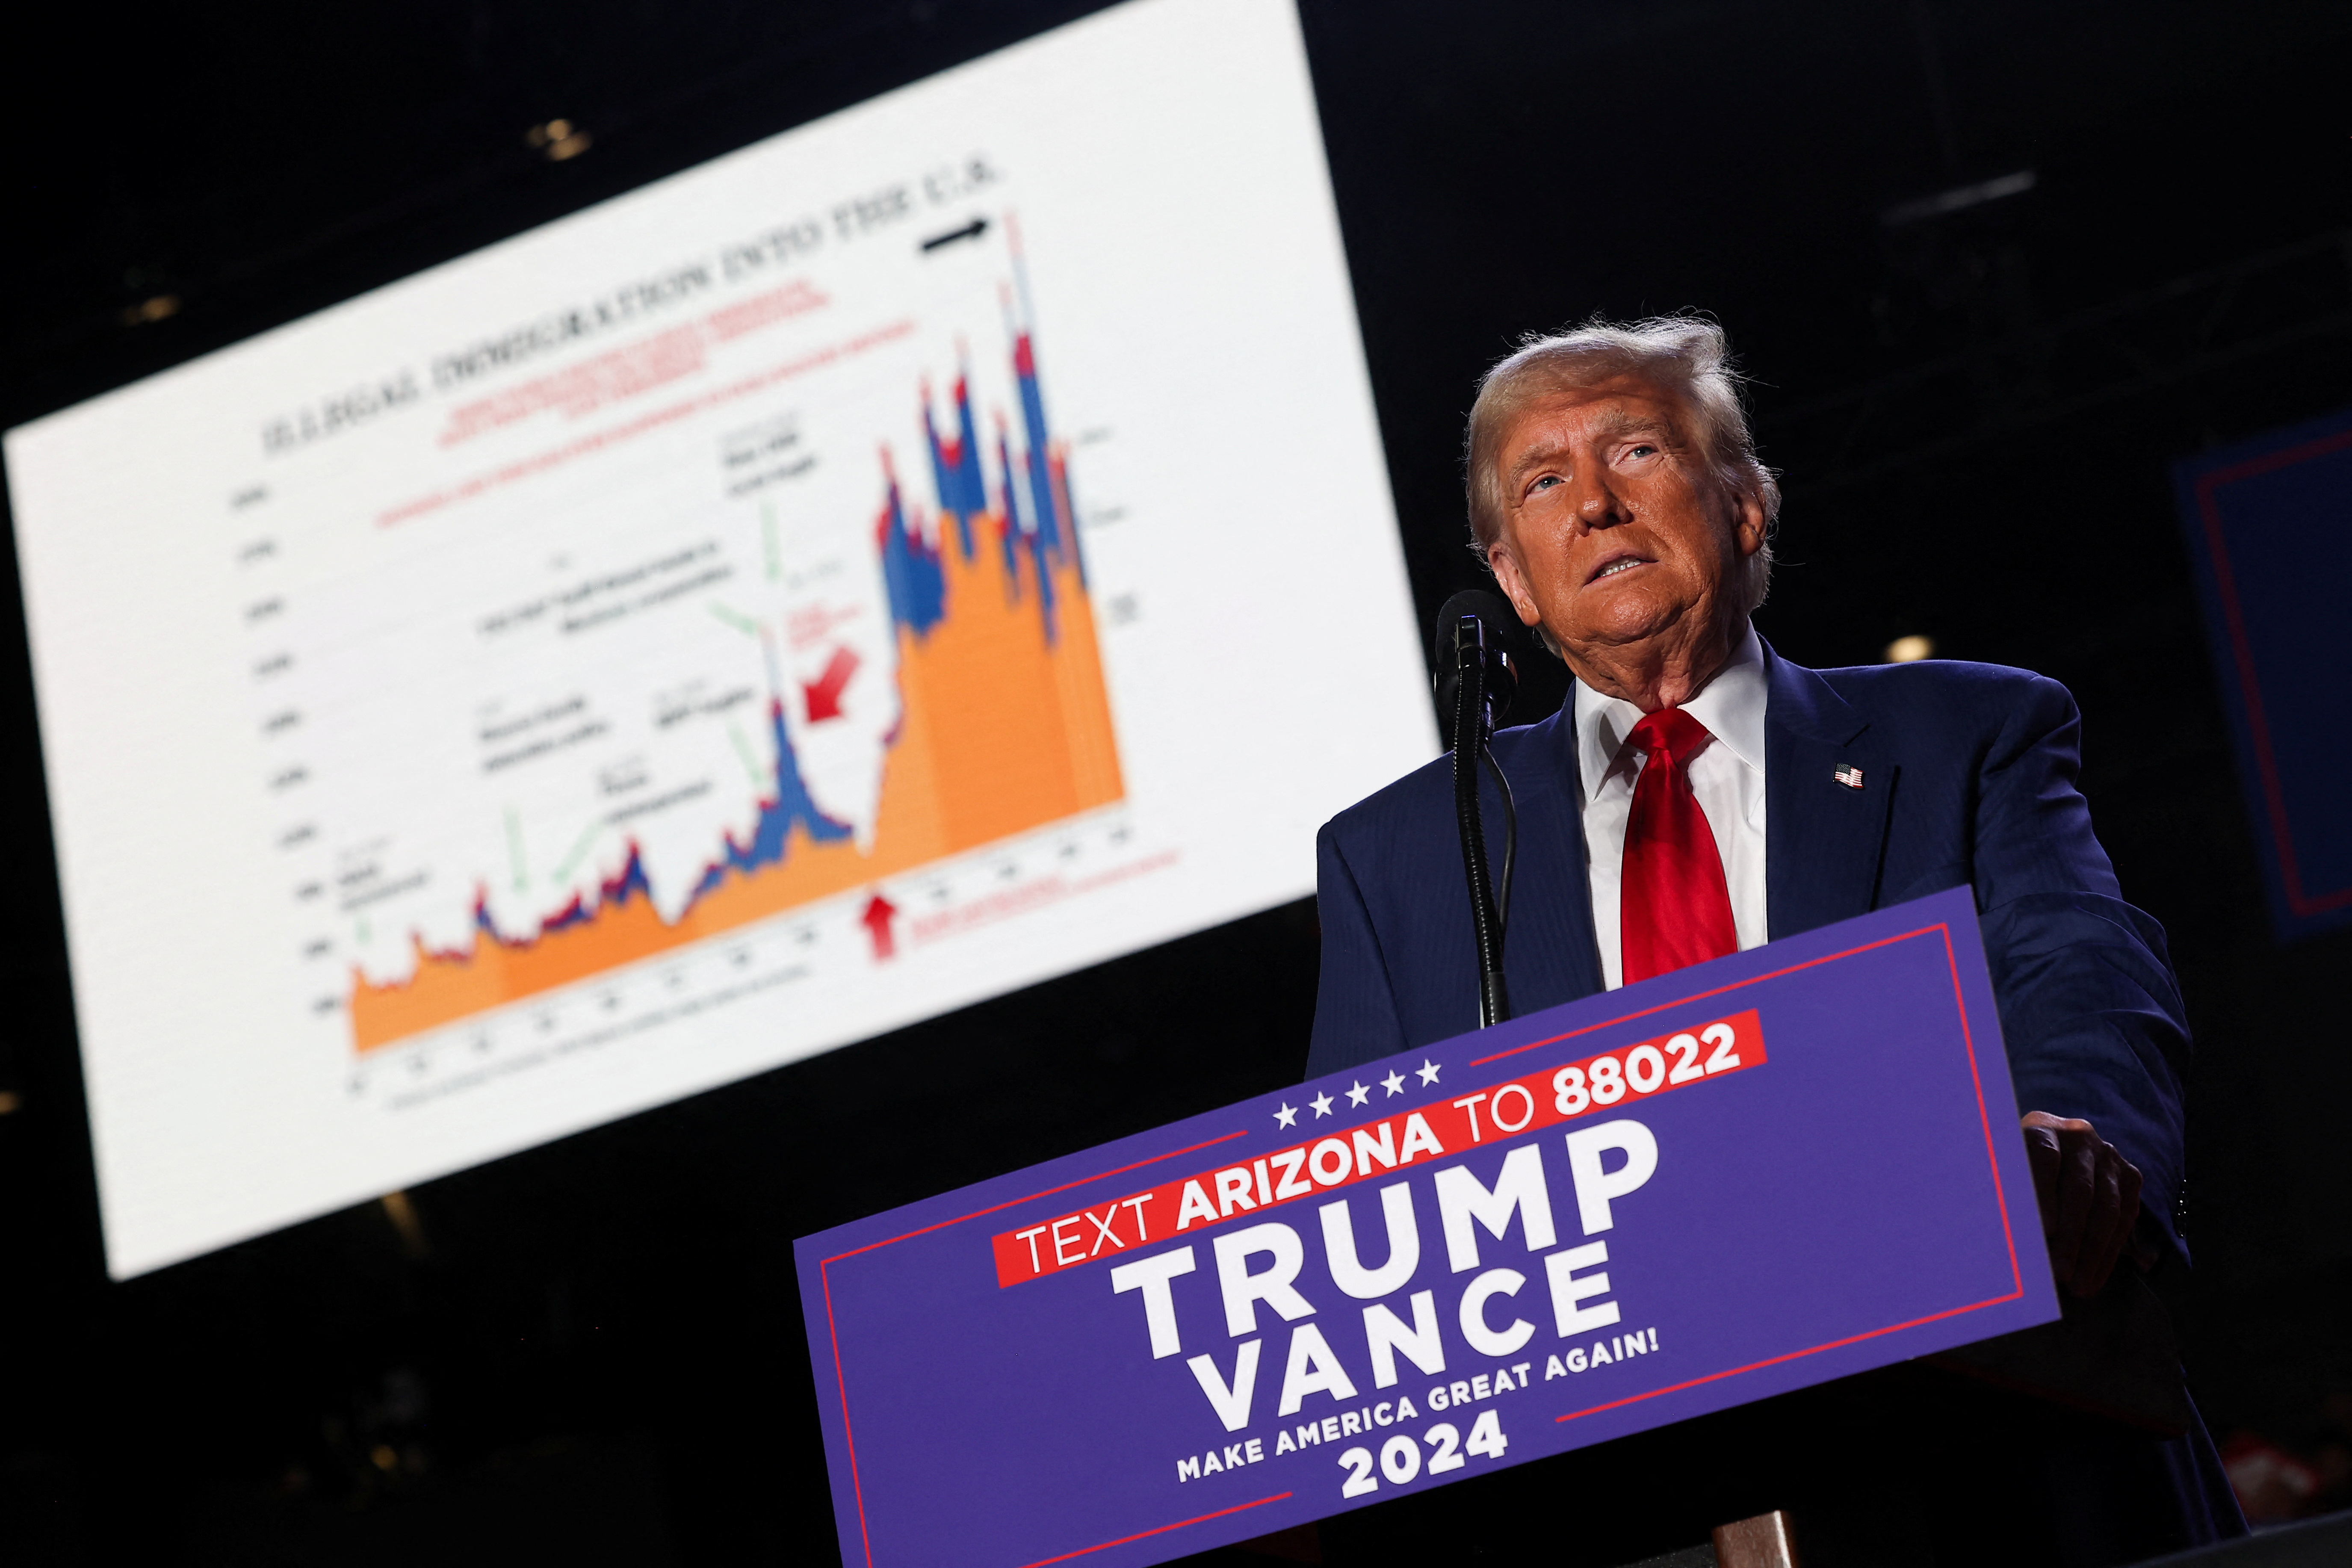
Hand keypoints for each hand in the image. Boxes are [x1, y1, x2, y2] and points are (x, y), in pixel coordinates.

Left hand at [2021, 1112, 2142, 1297]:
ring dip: (2092, 1252)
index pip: (2043, 1158)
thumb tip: (2007, 1240)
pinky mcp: (2128, 1174)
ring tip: (2077, 1286)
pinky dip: (2110, 1251)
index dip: (2044, 1195)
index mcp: (2040, 1128)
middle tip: (2059, 1274)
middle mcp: (2078, 1135)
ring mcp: (2107, 1154)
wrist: (2047, 1150)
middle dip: (2070, 1237)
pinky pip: (2126, 1216)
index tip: (2044, 1231)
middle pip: (2079, 1190)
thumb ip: (2004, 1197)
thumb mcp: (2000, 1174)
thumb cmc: (2011, 1171)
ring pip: (2106, 1208)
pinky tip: (2095, 1277)